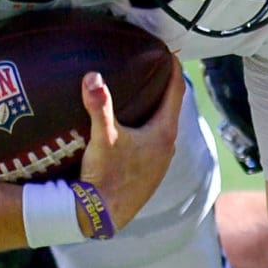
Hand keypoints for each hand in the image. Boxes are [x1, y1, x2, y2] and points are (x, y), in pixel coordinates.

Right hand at [76, 68, 180, 232]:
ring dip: (156, 112)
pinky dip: (148, 130)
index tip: (170, 52)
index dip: (173, 70)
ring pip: (162, 128)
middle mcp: (167, 148)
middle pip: (170, 109)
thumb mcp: (102, 137)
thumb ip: (99, 105)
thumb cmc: (107, 176)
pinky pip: (153, 144)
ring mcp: (160, 164)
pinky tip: (133, 131)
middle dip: (164, 88)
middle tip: (154, 68)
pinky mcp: (149, 176)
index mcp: (163, 133)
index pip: (175, 93)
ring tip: (143, 96)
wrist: (102, 215)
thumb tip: (92, 76)